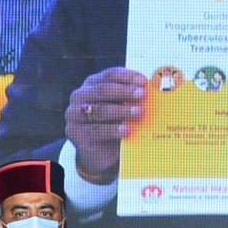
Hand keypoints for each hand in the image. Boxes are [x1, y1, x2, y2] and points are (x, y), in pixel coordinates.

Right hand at [66, 68, 146, 183]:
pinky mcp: (76, 133)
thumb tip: (153, 90)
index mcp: (92, 84)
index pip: (109, 75)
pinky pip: (97, 130)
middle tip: (142, 94)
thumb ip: (132, 98)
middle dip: (125, 91)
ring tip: (139, 112)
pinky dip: (114, 129)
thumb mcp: (122, 108)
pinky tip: (127, 130)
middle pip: (103, 90)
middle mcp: (80, 96)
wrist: (99, 153)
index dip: (127, 76)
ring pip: (100, 110)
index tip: (143, 81)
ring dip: (122, 110)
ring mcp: (75, 114)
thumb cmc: (114, 124)